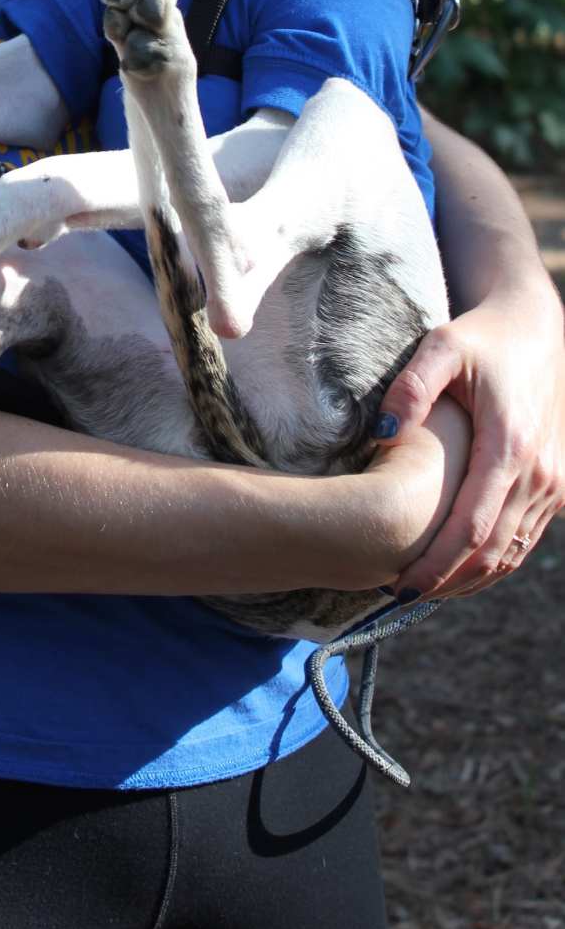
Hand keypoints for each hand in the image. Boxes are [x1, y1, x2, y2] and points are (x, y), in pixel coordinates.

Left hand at [372, 288, 564, 598]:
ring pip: (513, 552)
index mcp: (511, 446)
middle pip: (493, 551)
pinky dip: (493, 561)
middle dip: (447, 581)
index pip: (473, 527)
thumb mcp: (440, 347)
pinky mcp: (557, 485)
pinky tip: (456, 571)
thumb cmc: (480, 339)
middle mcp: (540, 473)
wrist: (535, 330)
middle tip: (397, 598)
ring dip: (470, 578)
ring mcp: (554, 483)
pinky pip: (525, 538)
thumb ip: (410, 387)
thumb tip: (382, 433)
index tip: (399, 586)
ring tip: (420, 591)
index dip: (437, 564)